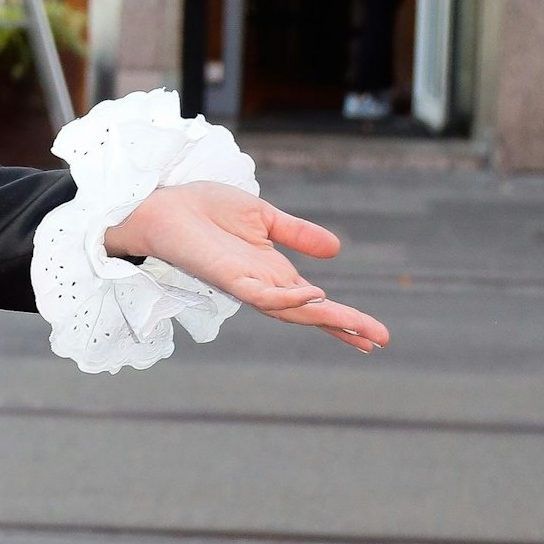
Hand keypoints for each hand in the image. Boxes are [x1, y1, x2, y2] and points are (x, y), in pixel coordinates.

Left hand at [104, 181, 388, 353]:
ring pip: (290, 311)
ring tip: (359, 328)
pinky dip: (285, 299)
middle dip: (344, 327)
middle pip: (309, 314)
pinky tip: (311, 296)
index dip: (343, 316)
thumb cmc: (206, 208)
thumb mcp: (263, 217)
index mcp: (272, 272)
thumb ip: (296, 233)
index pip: (314, 303)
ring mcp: (245, 284)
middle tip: (379, 341)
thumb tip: (336, 250)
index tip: (375, 334)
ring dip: (324, 319)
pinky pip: (259, 295)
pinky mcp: (226, 277)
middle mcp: (261, 284)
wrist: (164, 203)